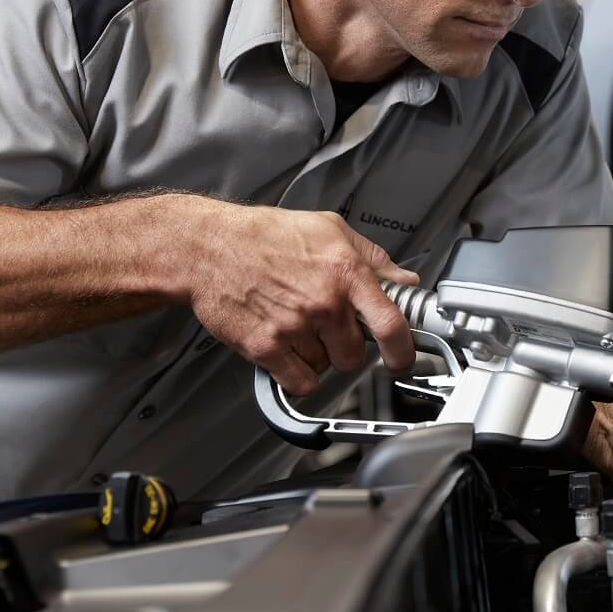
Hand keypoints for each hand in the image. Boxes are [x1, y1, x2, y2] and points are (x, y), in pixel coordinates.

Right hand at [186, 205, 417, 395]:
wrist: (209, 247)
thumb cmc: (265, 236)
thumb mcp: (329, 229)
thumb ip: (372, 258)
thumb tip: (402, 282)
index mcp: (345, 272)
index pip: (391, 324)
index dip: (403, 351)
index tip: (401, 359)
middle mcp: (323, 302)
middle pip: (355, 356)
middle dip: (346, 348)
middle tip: (329, 330)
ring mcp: (294, 327)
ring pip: (325, 368)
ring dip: (316, 356)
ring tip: (297, 326)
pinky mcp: (265, 347)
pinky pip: (299, 382)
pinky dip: (296, 374)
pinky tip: (287, 350)